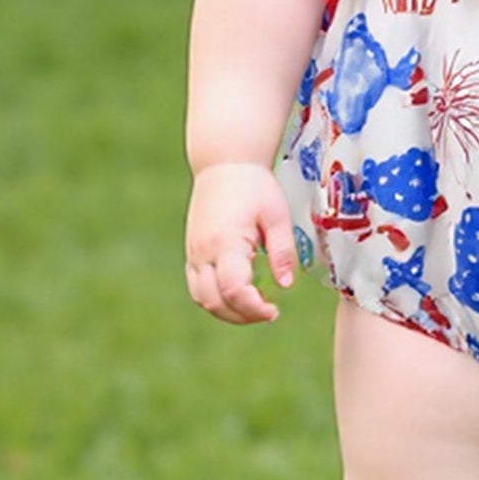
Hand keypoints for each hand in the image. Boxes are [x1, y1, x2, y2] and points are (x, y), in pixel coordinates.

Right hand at [185, 161, 296, 323]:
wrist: (224, 163)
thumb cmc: (254, 185)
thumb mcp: (277, 215)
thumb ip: (282, 251)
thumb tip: (286, 285)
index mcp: (225, 241)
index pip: (234, 290)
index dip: (254, 308)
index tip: (274, 311)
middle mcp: (203, 251)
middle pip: (214, 301)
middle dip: (242, 316)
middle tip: (268, 313)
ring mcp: (193, 252)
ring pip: (201, 298)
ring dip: (227, 312)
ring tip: (254, 308)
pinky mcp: (192, 251)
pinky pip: (196, 287)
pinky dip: (214, 299)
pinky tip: (237, 296)